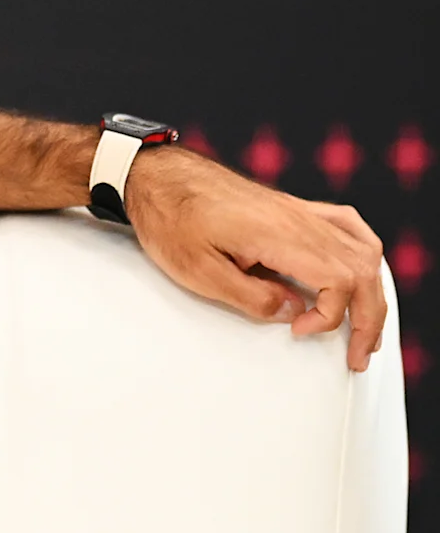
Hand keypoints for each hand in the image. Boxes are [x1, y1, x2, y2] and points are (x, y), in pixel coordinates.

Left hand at [124, 146, 387, 371]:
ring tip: (367, 327)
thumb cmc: (171, 219)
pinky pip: (348, 226)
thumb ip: (250, 297)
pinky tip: (362, 271)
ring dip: (372, 292)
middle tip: (358, 355)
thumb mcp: (198, 271)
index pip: (341, 280)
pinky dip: (364, 253)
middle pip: (362, 270)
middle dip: (369, 318)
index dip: (330, 315)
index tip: (299, 330)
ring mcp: (300, 212)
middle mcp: (300, 220)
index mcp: (281, 235)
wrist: (160, 178)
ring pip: (363, 251)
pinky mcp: (293, 208)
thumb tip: (291, 313)